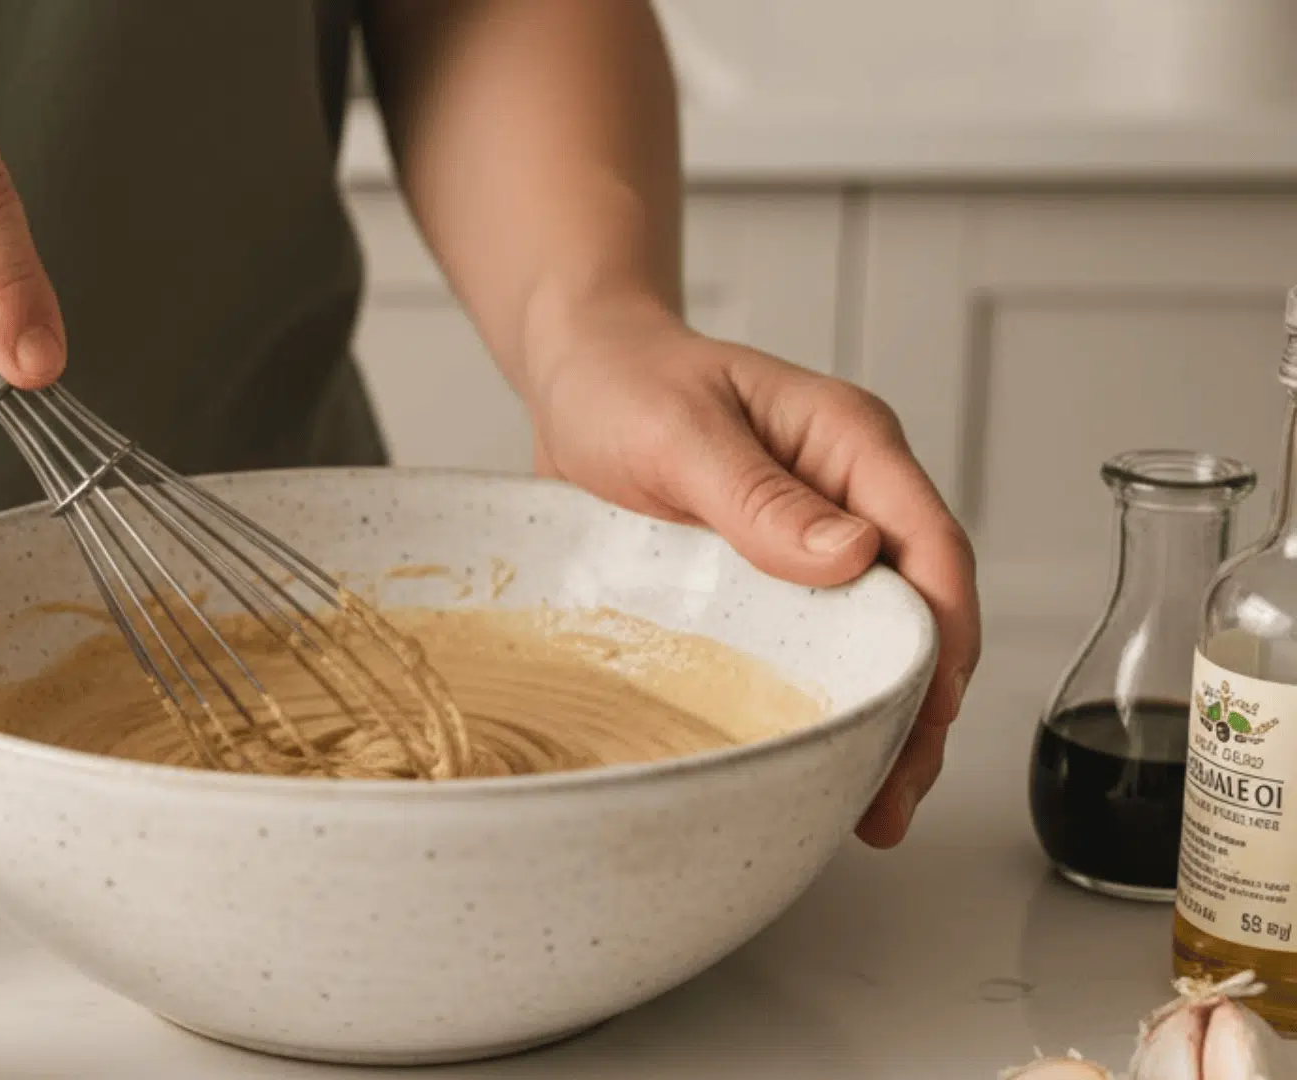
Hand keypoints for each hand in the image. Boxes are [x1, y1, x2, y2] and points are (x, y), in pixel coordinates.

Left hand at [522, 294, 980, 847]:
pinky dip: (827, 701)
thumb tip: (850, 555)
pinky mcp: (773, 576)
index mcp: (851, 444)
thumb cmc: (625, 381)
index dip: (942, 639)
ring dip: (882, 721)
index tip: (928, 715)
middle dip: (921, 707)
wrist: (578, 374)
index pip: (930, 547)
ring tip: (872, 809)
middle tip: (894, 797)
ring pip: (877, 640)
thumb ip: (758, 493)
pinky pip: (819, 643)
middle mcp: (849, 494)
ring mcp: (814, 538)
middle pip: (921, 611)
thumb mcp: (680, 432)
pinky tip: (821, 759)